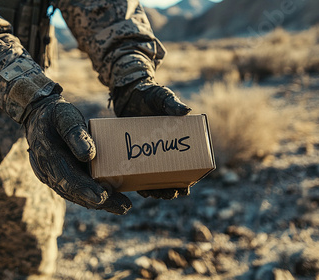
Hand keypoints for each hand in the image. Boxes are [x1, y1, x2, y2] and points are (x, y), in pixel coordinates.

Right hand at [24, 92, 131, 214]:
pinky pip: (75, 190)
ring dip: (98, 203)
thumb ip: (74, 133)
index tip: (104, 197)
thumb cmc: (55, 114)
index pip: (67, 177)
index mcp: (47, 155)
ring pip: (75, 194)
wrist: (38, 116)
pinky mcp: (58, 177)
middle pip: (74, 191)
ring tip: (121, 206)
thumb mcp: (64, 116)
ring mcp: (51, 176)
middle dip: (99, 201)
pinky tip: (109, 200)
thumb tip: (89, 155)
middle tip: (123, 207)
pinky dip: (91, 197)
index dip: (86, 188)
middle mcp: (47, 170)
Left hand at [111, 77, 191, 198]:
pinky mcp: (134, 152)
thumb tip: (186, 110)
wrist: (129, 93)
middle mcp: (164, 149)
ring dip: (154, 189)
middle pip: (171, 176)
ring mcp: (149, 153)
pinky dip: (136, 181)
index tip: (186, 188)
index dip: (189, 178)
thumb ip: (172, 104)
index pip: (189, 163)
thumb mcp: (162, 97)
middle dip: (170, 189)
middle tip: (167, 194)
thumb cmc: (150, 94)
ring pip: (153, 178)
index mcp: (177, 139)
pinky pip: (136, 171)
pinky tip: (134, 189)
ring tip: (151, 195)